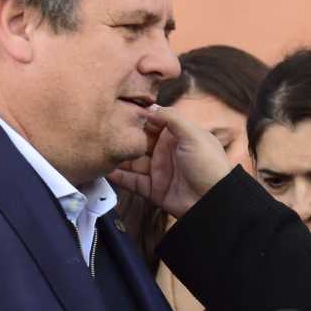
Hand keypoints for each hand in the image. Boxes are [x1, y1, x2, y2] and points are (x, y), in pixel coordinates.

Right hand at [110, 106, 234, 219]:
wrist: (213, 202)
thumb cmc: (208, 164)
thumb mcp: (194, 135)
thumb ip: (172, 118)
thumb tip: (150, 108)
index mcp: (177, 135)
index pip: (154, 122)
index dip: (138, 117)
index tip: (118, 109)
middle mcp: (166, 151)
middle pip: (139, 141)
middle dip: (123, 136)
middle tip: (101, 129)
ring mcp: (158, 170)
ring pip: (132, 161)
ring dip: (117, 156)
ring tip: (98, 148)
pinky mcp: (153, 189)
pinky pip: (132, 181)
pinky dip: (119, 177)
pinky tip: (104, 169)